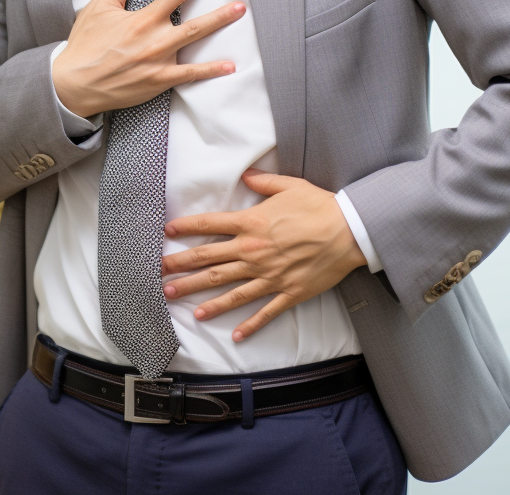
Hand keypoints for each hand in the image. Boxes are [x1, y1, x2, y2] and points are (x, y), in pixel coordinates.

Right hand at [52, 0, 245, 117]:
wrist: (74, 83)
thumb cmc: (86, 44)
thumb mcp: (101, 5)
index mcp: (142, 19)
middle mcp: (154, 40)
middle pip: (195, 23)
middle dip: (220, 12)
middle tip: (242, 2)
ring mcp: (159, 63)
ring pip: (194, 46)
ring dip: (218, 33)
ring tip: (237, 21)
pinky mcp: (158, 82)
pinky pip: (189, 76)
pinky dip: (211, 71)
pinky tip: (229, 66)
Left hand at [161, 169, 367, 340]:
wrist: (350, 231)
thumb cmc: (319, 206)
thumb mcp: (290, 185)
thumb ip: (264, 181)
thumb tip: (247, 173)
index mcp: (252, 223)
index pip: (210, 225)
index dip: (186, 228)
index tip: (167, 232)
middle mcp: (254, 251)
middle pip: (209, 261)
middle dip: (182, 268)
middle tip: (159, 276)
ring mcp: (269, 275)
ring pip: (229, 290)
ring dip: (204, 299)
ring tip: (181, 304)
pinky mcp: (288, 292)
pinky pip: (264, 312)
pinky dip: (249, 325)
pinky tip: (235, 335)